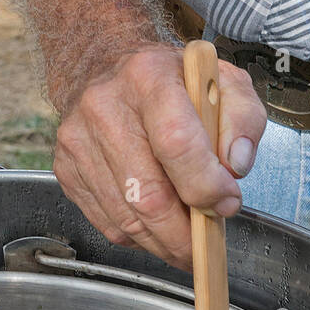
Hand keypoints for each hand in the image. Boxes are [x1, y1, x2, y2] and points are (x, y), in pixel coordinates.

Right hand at [53, 42, 266, 269]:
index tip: (226, 202)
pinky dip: (140, 239)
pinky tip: (157, 227)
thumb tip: (234, 167)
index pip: (176, 143)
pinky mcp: (67, 171)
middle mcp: (104, 107)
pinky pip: (110, 226)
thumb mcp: (223, 83)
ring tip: (187, 240)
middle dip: (185, 235)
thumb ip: (242, 122)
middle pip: (149, 196)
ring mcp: (79, 142)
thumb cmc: (171, 82)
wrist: (106, 65)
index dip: (206, 186)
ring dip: (164, 243)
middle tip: (207, 242)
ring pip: (128, 221)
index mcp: (147, 78)